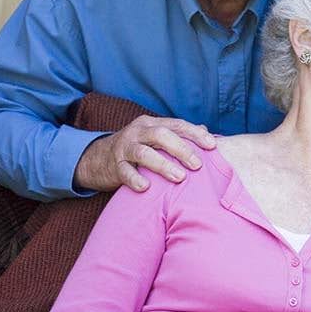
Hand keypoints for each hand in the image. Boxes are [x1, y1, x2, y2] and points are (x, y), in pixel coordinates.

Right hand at [74, 116, 216, 192]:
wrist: (97, 159)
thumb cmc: (137, 149)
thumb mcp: (156, 139)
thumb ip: (179, 135)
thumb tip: (206, 132)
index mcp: (152, 124)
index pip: (177, 125)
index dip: (195, 134)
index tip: (212, 146)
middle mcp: (138, 132)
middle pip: (161, 135)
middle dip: (181, 149)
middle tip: (197, 165)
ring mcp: (124, 148)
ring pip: (144, 153)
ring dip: (163, 165)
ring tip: (179, 177)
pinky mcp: (114, 165)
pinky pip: (124, 172)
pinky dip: (135, 179)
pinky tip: (146, 187)